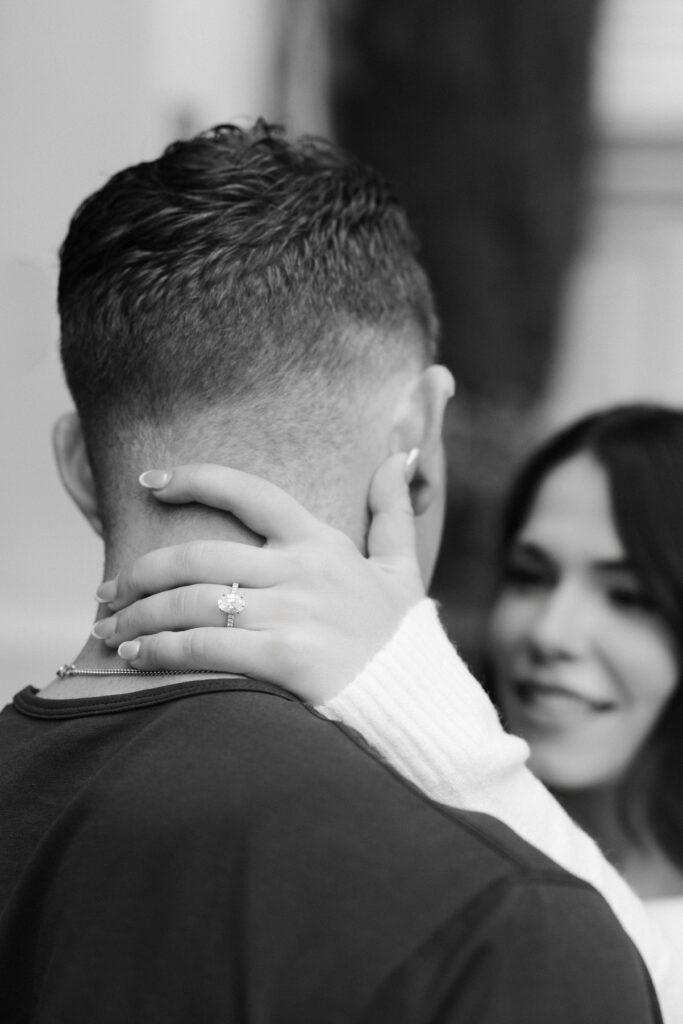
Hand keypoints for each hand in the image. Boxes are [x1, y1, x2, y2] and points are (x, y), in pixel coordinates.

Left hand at [92, 452, 424, 703]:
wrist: (414, 698)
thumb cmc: (396, 635)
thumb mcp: (401, 567)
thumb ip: (393, 511)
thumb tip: (403, 453)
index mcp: (320, 541)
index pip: (250, 493)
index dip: (194, 479)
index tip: (150, 482)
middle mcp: (302, 570)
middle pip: (200, 555)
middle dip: (143, 571)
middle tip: (112, 588)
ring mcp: (293, 613)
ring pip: (192, 601)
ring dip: (139, 614)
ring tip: (111, 624)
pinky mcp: (284, 659)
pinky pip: (203, 646)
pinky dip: (159, 648)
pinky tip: (133, 654)